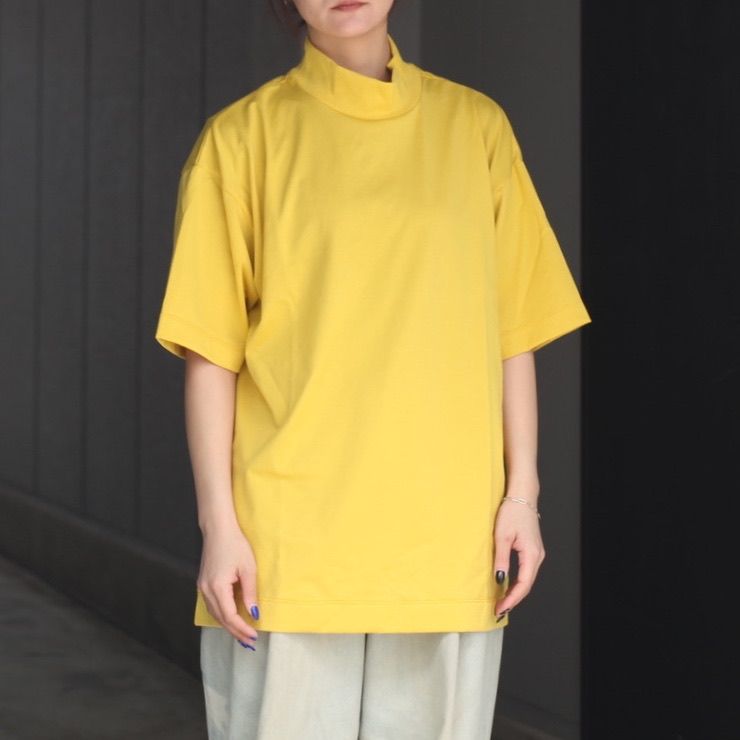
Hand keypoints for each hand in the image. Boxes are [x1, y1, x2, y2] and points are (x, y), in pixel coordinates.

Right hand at [197, 522, 259, 644]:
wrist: (218, 529)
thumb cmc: (235, 545)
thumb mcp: (248, 568)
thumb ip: (250, 593)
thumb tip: (253, 614)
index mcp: (217, 587)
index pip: (229, 616)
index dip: (241, 628)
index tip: (254, 636)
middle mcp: (206, 590)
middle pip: (220, 619)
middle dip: (235, 632)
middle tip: (250, 643)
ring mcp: (202, 587)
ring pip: (214, 614)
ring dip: (228, 626)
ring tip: (242, 635)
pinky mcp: (203, 583)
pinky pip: (212, 606)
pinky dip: (222, 616)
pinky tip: (231, 619)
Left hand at [492, 494, 545, 618]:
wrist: (521, 497)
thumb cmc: (511, 513)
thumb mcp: (501, 536)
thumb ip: (501, 559)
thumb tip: (500, 580)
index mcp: (532, 555)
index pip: (523, 585)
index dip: (511, 600)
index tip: (500, 609)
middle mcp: (537, 556)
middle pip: (527, 585)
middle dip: (513, 600)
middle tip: (498, 611)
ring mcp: (536, 553)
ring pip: (527, 579)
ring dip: (515, 592)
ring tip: (501, 602)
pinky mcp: (532, 550)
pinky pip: (526, 572)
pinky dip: (517, 582)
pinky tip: (507, 586)